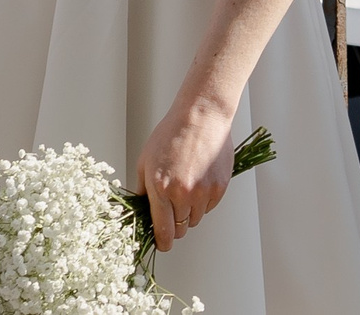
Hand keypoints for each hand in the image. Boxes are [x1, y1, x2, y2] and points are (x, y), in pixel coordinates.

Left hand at [135, 93, 237, 252]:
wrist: (201, 116)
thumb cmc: (171, 134)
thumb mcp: (145, 160)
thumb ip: (142, 190)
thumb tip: (140, 211)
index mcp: (160, 188)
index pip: (163, 231)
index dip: (163, 242)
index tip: (163, 244)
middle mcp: (182, 194)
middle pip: (180, 229)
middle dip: (175, 224)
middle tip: (173, 209)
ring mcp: (203, 192)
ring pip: (195, 219)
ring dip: (189, 211)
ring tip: (187, 186)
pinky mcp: (219, 188)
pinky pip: (209, 207)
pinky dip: (203, 200)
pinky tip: (199, 179)